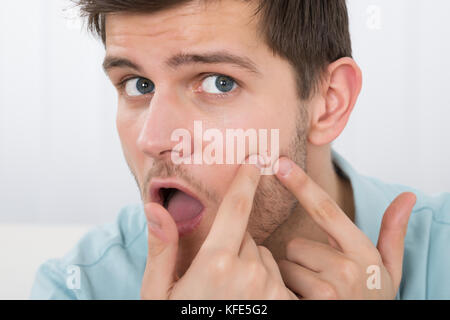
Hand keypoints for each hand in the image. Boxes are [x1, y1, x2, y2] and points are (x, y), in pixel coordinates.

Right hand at [141, 157, 297, 299]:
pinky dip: (265, 283)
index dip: (244, 183)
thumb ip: (161, 249)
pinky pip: (277, 278)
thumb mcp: (158, 294)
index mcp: (216, 263)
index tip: (253, 163)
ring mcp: (272, 291)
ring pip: (264, 258)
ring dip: (250, 265)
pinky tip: (247, 304)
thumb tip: (155, 207)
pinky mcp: (285, 305)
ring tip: (230, 295)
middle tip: (215, 274)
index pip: (235, 210)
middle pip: (246, 237)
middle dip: (233, 244)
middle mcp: (249, 272)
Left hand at [274, 157, 416, 299]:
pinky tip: (304, 301)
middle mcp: (346, 269)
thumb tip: (406, 197)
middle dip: (302, 259)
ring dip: (293, 277)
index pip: (326, 209)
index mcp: (362, 252)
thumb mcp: (387, 269)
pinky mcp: (309, 304)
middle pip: (296, 244)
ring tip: (313, 293)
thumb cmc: (372, 300)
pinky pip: (280, 284)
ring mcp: (327, 290)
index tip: (281, 164)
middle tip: (321, 278)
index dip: (302, 184)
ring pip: (285, 264)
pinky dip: (286, 292)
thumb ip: (393, 233)